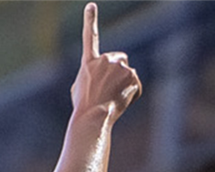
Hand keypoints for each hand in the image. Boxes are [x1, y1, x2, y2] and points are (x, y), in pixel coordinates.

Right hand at [70, 3, 140, 119]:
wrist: (93, 117)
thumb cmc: (83, 107)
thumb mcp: (80, 88)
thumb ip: (91, 75)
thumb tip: (102, 77)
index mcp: (89, 63)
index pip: (89, 37)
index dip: (89, 20)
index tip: (91, 5)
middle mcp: (105, 60)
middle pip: (119, 59)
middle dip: (117, 71)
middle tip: (108, 89)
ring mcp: (120, 67)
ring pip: (127, 73)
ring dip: (123, 85)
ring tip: (111, 99)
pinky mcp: (132, 76)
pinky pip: (135, 85)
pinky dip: (131, 95)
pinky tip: (120, 102)